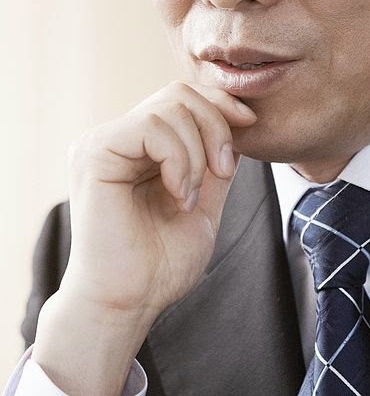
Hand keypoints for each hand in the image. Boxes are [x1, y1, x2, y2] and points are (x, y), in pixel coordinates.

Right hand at [32, 81, 255, 395]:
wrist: (132, 302)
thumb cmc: (161, 261)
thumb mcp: (206, 197)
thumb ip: (216, 157)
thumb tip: (236, 117)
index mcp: (139, 145)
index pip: (183, 96)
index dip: (220, 102)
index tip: (250, 126)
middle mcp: (117, 137)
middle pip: (179, 93)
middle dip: (216, 125)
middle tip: (223, 170)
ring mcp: (102, 143)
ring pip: (170, 108)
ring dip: (198, 153)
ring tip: (191, 196)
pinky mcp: (94, 154)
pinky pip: (150, 128)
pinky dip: (178, 159)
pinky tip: (178, 194)